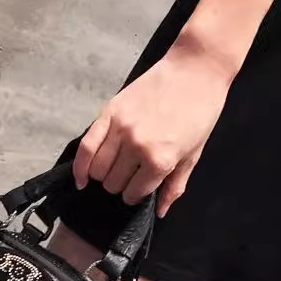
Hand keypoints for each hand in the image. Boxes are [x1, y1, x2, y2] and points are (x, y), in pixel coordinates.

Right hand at [74, 46, 231, 216]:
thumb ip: (174, 185)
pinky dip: (80, 167)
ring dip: (102, 175)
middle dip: (119, 184)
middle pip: (113, 183)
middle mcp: (137, 147)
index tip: (138, 188)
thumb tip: (160, 211)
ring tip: (112, 169)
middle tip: (129, 175)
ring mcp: (121, 129)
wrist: (196, 69)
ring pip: (97, 169)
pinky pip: (85, 147)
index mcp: (160, 160)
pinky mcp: (109, 113)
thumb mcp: (193, 154)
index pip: (133, 193)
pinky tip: (81, 178)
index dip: (135, 195)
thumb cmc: (200, 112)